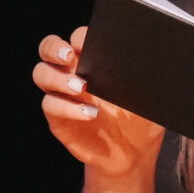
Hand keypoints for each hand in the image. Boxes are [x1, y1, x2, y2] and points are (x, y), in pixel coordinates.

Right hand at [35, 27, 163, 179]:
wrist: (132, 156)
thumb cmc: (142, 120)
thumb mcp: (152, 98)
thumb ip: (147, 77)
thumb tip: (151, 56)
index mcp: (94, 60)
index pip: (77, 38)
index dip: (80, 36)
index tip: (90, 42)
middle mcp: (72, 72)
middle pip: (48, 48)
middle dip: (55, 48)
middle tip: (70, 56)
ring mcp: (62, 94)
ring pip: (41, 73)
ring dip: (57, 78)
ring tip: (81, 88)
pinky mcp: (57, 118)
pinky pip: (50, 105)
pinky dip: (67, 107)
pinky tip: (89, 113)